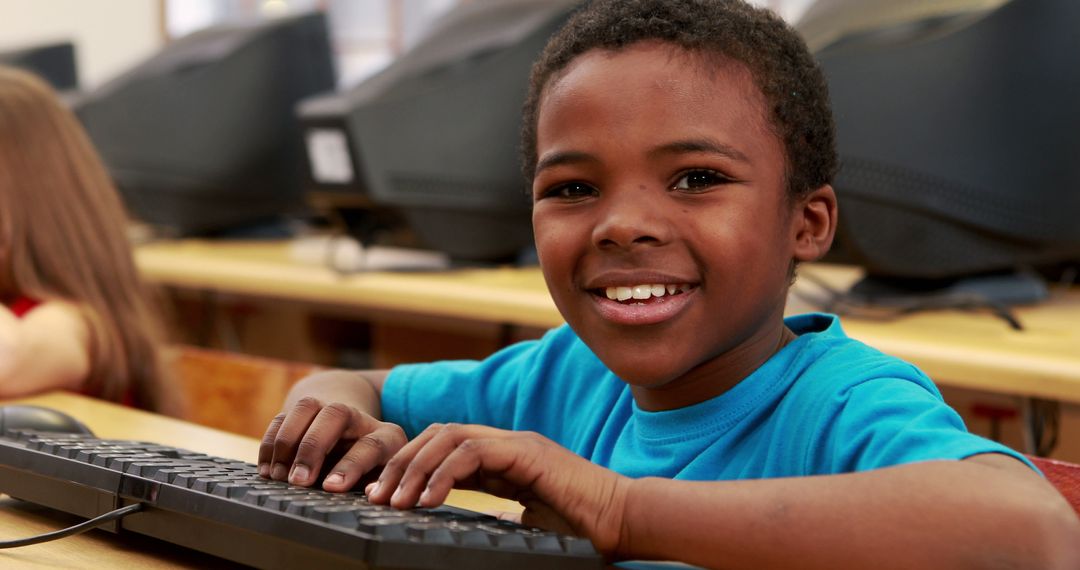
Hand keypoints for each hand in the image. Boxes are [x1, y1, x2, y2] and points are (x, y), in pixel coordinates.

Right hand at [258, 396, 406, 491]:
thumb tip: (371, 494)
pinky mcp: (302, 409)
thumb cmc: (372, 471)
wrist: (356, 435)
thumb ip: (376, 486)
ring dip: (287, 442)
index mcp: (386, 436)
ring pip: (307, 407)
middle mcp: (357, 416)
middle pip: (337, 414)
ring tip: (277, 476)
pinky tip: (267, 469)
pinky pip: (282, 417)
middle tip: (297, 481)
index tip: (330, 488)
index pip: (371, 445)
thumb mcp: (381, 479)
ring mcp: (327, 407)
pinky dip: (270, 443)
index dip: (350, 466)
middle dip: (313, 447)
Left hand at [365, 423, 631, 556]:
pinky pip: (472, 452)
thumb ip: (499, 519)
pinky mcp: (527, 451)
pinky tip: (427, 499)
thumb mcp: (526, 524)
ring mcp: (516, 442)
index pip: (443, 447)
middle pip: (437, 434)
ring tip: (393, 500)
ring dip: (414, 467)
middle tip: (373, 495)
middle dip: (399, 463)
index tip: (381, 496)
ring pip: (448, 436)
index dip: (409, 467)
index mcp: (503, 458)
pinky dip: (442, 474)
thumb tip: (467, 533)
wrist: (624, 522)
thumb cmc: (583, 529)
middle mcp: (506, 442)